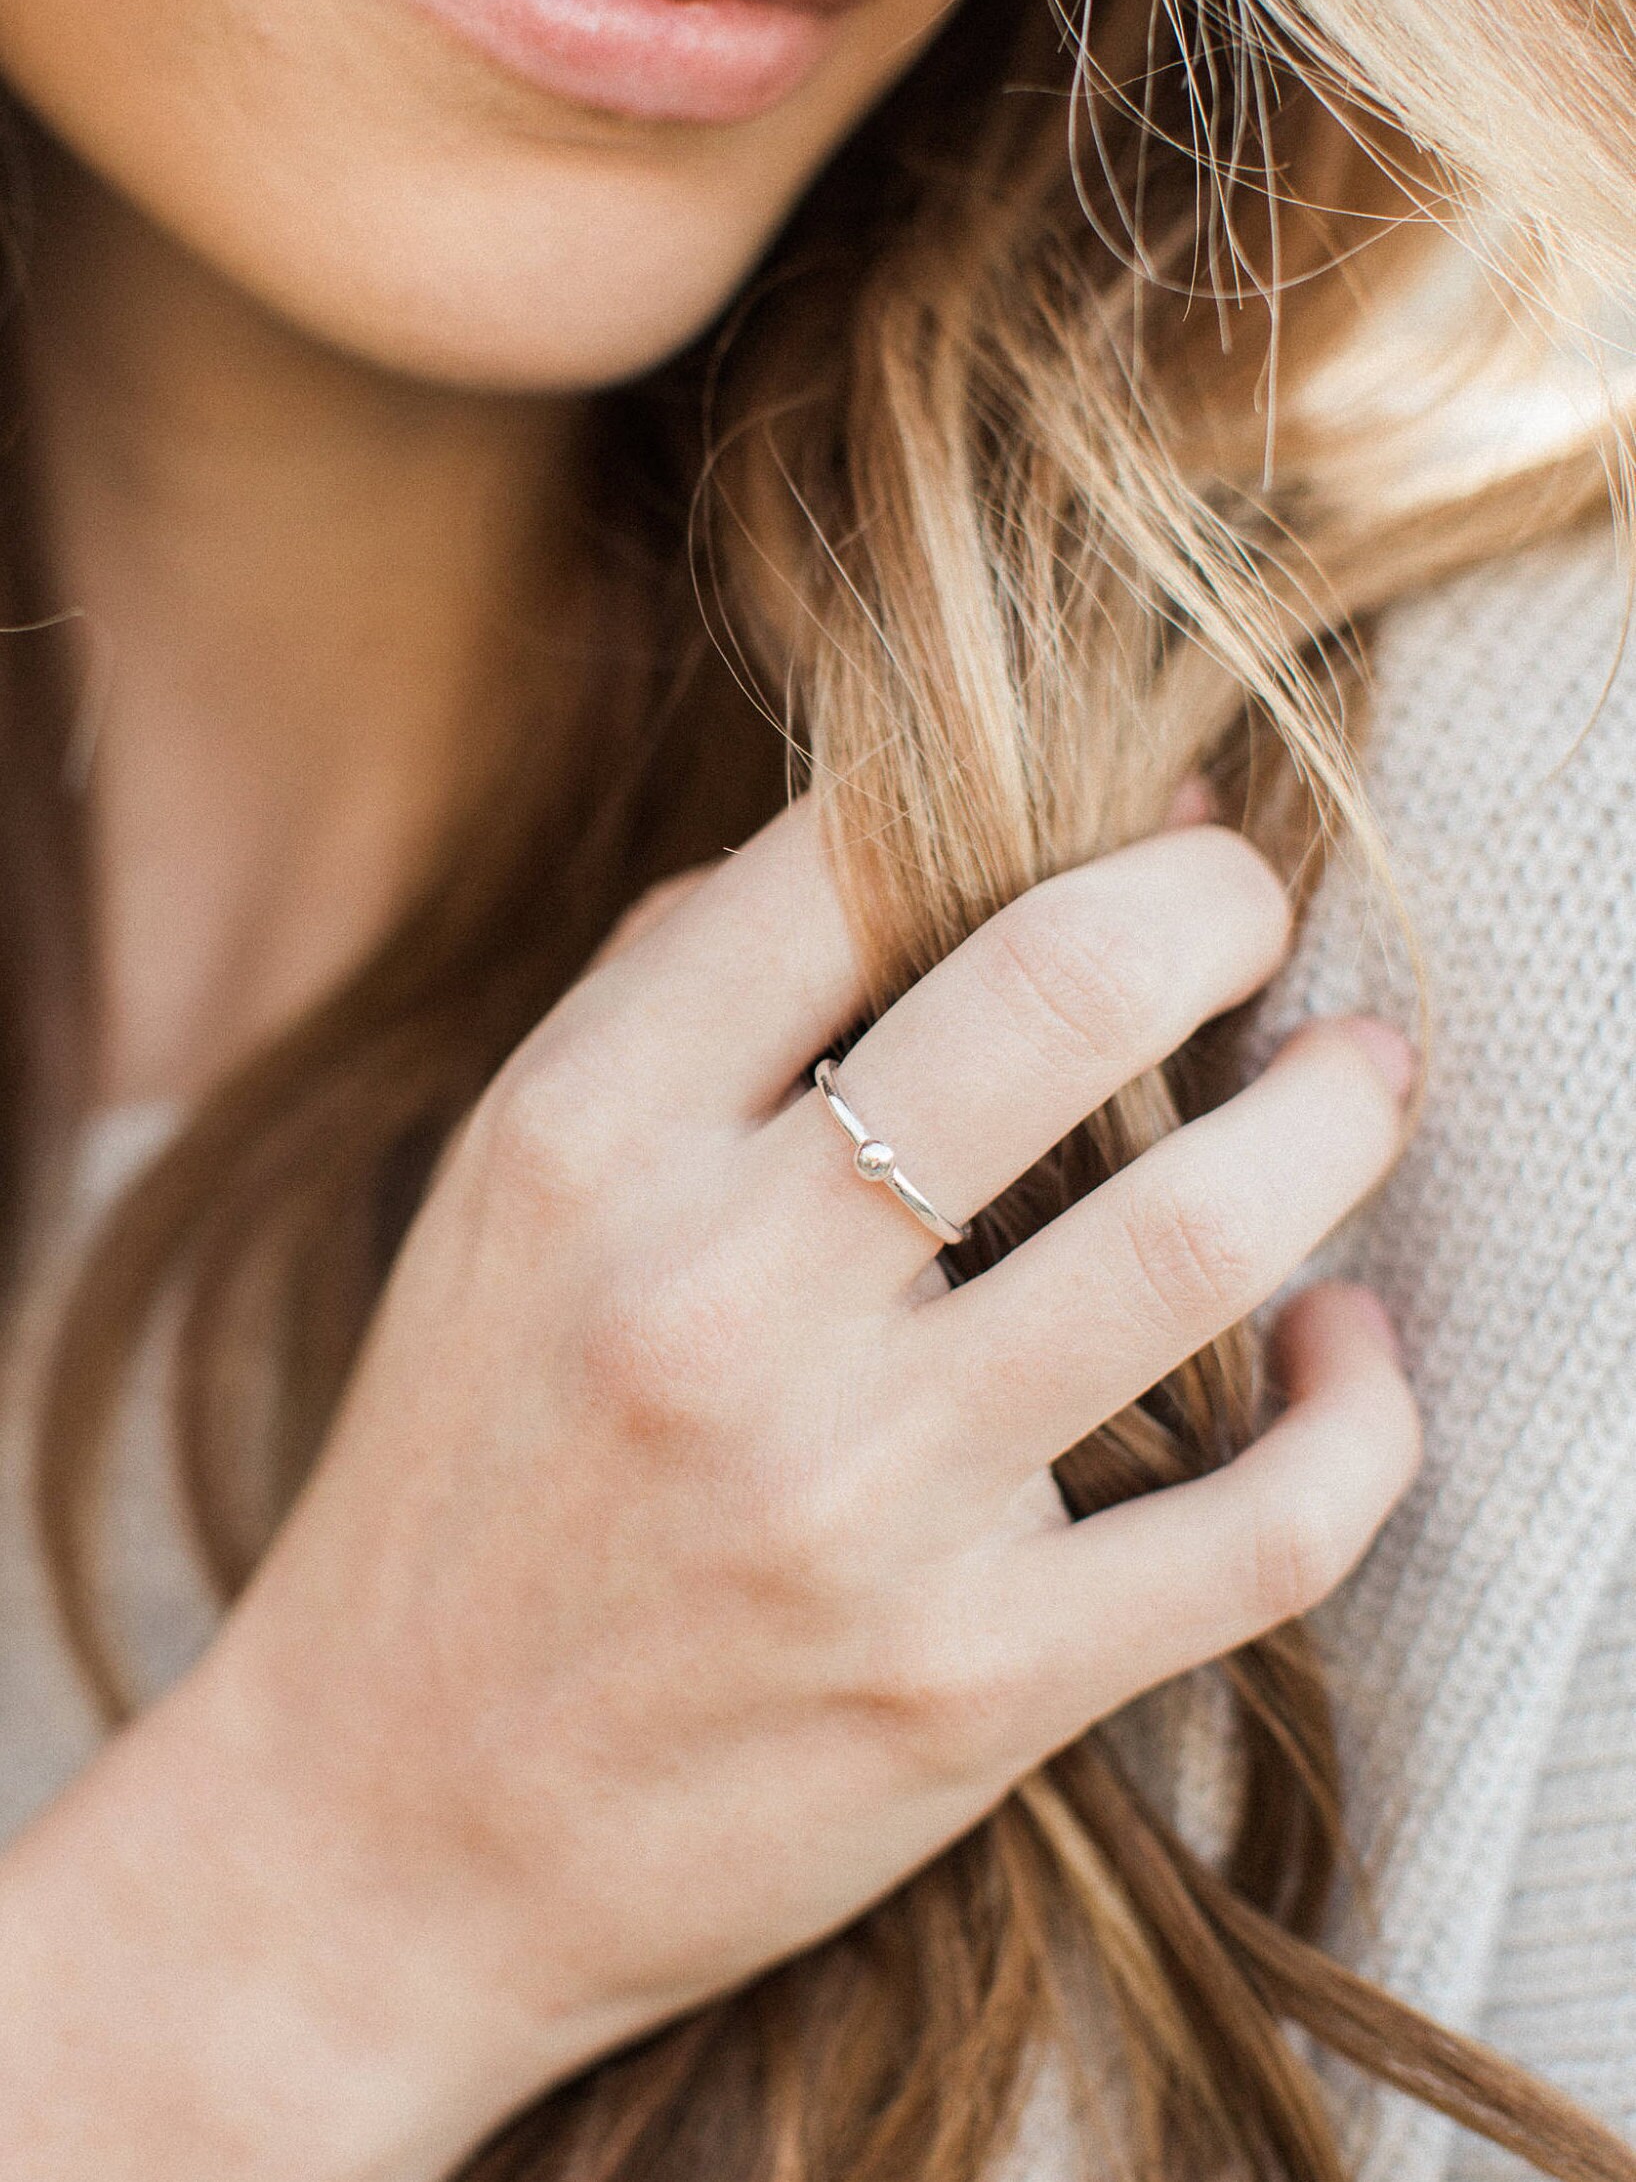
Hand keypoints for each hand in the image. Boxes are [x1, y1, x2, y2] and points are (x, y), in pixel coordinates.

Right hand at [140, 803, 1416, 2173]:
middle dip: (1217, 908)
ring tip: (1360, 1081)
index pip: (856, 866)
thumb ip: (667, 1006)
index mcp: (583, 1145)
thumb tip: (893, 853)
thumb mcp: (498, 1203)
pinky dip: (1363, 1416)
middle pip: (1058, 999)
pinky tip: (1350, 1345)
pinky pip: (1264, 1526)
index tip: (1143, 817)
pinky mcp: (970, 1684)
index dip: (1045, 802)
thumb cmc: (459, 1484)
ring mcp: (852, 1501)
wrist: (382, 1838)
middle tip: (1261, 911)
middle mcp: (716, 1299)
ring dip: (1334, 1124)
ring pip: (1194, 1242)